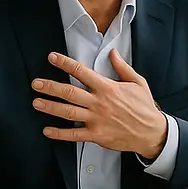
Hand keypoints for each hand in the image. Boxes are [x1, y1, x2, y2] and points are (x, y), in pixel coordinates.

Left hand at [32, 50, 166, 159]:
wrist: (152, 132)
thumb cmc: (144, 107)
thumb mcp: (137, 82)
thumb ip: (122, 67)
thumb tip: (112, 52)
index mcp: (107, 88)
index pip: (82, 72)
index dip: (65, 63)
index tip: (52, 58)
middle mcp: (99, 103)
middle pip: (69, 92)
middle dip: (50, 87)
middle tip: (36, 83)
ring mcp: (96, 120)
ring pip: (68, 113)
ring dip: (50, 107)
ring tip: (36, 102)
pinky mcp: (96, 136)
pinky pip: (74, 135)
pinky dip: (59, 133)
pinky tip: (47, 130)